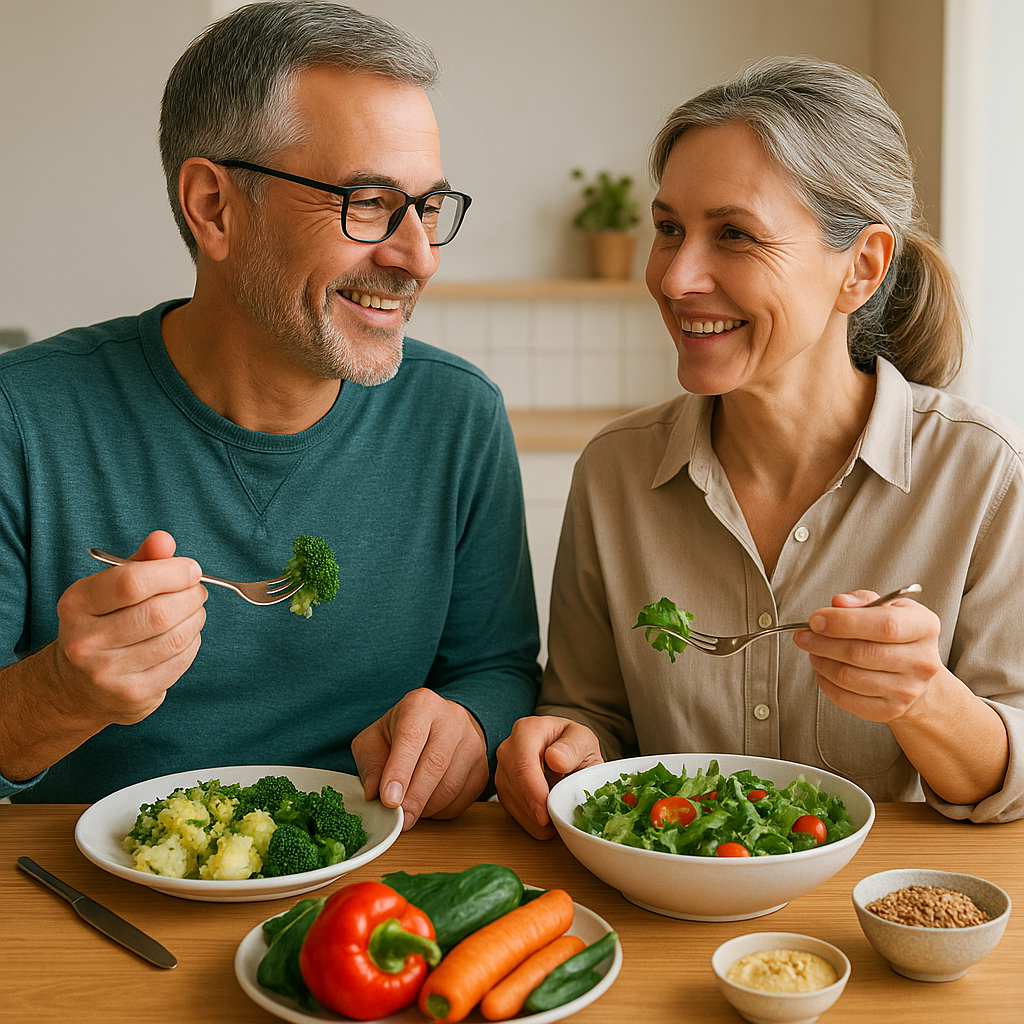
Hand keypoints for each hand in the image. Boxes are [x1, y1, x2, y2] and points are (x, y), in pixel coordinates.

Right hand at [53, 529, 207, 725]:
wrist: (77, 686)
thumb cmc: (103, 623)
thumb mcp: (109, 588)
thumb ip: (140, 562)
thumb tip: (164, 540)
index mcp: (76, 604)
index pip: (131, 582)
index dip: (172, 572)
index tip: (191, 569)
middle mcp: (86, 641)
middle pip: (160, 612)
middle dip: (191, 596)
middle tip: (196, 590)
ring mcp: (108, 673)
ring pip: (176, 638)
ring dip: (196, 618)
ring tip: (192, 610)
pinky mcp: (133, 696)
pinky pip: (181, 661)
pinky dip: (193, 642)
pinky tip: (183, 635)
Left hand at [351, 688, 488, 830]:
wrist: (436, 727)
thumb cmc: (400, 734)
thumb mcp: (374, 740)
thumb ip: (371, 765)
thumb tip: (375, 794)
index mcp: (421, 705)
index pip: (411, 736)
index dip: (399, 771)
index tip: (389, 800)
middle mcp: (452, 718)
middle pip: (436, 762)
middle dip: (415, 797)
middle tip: (400, 819)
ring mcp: (472, 742)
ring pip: (452, 784)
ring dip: (428, 807)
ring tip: (410, 812)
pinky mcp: (482, 766)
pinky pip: (464, 797)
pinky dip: (443, 810)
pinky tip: (428, 807)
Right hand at [495, 716, 603, 839]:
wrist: (566, 752)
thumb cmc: (574, 745)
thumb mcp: (583, 740)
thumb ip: (573, 747)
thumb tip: (555, 759)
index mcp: (528, 730)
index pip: (522, 761)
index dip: (531, 789)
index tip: (544, 811)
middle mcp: (509, 748)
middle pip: (512, 781)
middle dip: (531, 808)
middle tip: (551, 827)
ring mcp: (503, 769)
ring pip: (509, 798)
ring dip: (531, 817)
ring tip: (554, 825)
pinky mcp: (505, 788)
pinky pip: (511, 808)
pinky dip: (528, 821)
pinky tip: (545, 825)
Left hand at [792, 589, 944, 722]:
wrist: (917, 675)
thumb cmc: (896, 635)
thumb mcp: (889, 607)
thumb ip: (862, 601)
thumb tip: (838, 603)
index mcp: (924, 627)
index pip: (884, 624)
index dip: (844, 622)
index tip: (815, 619)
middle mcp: (922, 661)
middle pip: (861, 653)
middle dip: (823, 642)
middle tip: (803, 635)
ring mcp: (908, 690)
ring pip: (849, 677)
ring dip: (822, 662)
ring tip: (813, 650)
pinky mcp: (891, 710)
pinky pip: (846, 699)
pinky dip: (826, 683)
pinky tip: (823, 670)